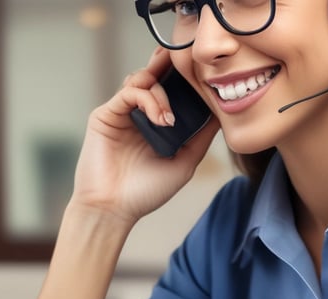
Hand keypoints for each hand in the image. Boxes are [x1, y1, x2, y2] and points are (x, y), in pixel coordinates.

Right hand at [70, 47, 219, 225]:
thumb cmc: (147, 191)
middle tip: (186, 59)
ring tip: (169, 119)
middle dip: (170, 65)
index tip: (203, 70)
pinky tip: (160, 119)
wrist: (114, 209)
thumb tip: (221, 112)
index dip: (184, 77)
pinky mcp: (106, 115)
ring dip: (161, 92)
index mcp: (157, 122)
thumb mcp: (185, 161)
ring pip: (142, 80)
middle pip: (155, 76)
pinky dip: (148, 99)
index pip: (171, 89)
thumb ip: (201, 136)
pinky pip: (129, 92)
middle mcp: (139, 114)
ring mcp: (122, 113)